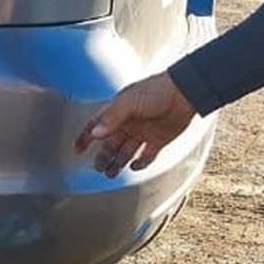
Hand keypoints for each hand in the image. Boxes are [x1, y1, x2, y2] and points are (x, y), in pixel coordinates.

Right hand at [75, 71, 195, 176]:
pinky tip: (135, 166)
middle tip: (100, 168)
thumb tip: (95, 133)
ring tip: (112, 173)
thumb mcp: (130, 101)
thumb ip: (112, 117)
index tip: (77, 150)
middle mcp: (128, 124)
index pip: (96, 126)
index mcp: (118, 112)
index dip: (85, 138)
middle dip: (103, 157)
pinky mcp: (157, 141)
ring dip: (118, 163)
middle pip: (110, 144)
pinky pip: (145, 156)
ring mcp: (142, 133)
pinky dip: (140, 163)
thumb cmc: (157, 90)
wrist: (186, 93)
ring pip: (125, 153)